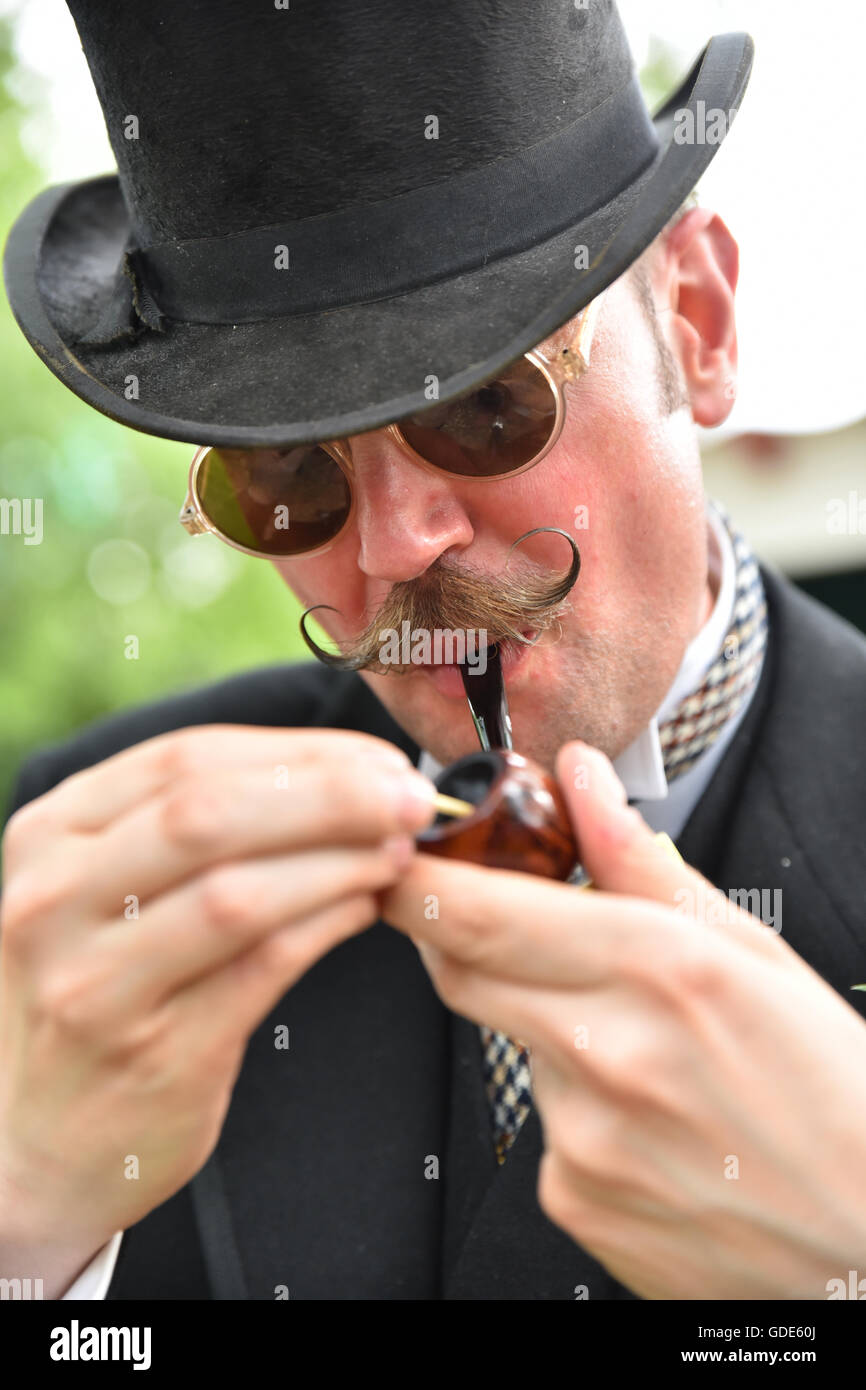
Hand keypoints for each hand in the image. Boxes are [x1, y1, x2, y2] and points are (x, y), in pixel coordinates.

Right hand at [0, 726, 435, 1250]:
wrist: (42, 1138)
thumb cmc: (102, 985)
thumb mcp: (109, 885)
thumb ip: (194, 822)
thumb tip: (344, 771)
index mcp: (50, 834)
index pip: (187, 759)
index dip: (298, 752)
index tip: (378, 758)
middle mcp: (54, 899)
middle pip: (207, 816)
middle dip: (329, 796)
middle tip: (411, 798)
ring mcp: (95, 982)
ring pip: (236, 894)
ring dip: (339, 862)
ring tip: (398, 852)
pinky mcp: (153, 1052)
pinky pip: (260, 969)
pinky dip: (327, 926)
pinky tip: (365, 906)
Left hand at [380, 740, 865, 1298]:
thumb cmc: (833, 1089)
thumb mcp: (754, 951)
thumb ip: (642, 861)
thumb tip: (579, 777)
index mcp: (659, 968)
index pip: (478, 912)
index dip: (415, 879)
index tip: (394, 857)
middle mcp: (607, 1053)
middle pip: (459, 970)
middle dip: (460, 934)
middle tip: (506, 923)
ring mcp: (582, 1136)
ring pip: (506, 1042)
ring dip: (542, 1024)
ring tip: (637, 1046)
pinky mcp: (571, 1198)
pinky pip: (536, 1121)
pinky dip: (571, 1100)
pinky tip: (644, 1114)